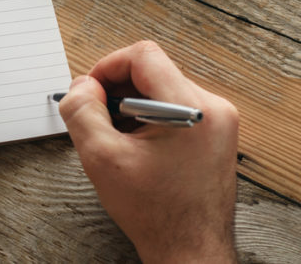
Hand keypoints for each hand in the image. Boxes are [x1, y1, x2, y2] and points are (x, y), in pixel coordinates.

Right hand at [58, 41, 238, 263]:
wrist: (191, 251)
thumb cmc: (155, 213)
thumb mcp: (102, 158)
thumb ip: (82, 112)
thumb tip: (82, 85)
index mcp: (191, 108)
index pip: (143, 56)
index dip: (108, 66)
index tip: (91, 90)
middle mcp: (212, 108)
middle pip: (152, 71)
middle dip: (118, 90)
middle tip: (98, 118)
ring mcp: (218, 121)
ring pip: (162, 88)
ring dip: (132, 105)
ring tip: (119, 139)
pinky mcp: (216, 133)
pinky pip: (175, 106)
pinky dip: (149, 117)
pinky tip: (137, 147)